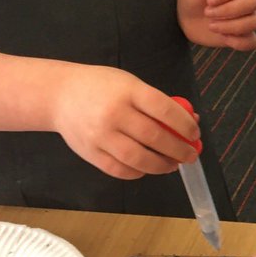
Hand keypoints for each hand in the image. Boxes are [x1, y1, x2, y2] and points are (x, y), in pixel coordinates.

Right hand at [49, 64, 200, 178]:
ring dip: (162, 165)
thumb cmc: (102, 87)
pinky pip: (120, 170)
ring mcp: (100, 136)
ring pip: (138, 158)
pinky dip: (139, 172)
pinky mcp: (90, 153)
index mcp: (128, 91)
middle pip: (154, 137)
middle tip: (191, 154)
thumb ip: (157, 102)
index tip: (195, 133)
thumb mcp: (130, 84)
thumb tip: (190, 120)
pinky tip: (148, 168)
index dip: (184, 124)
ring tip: (173, 164)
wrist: (60, 95)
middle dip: (179, 149)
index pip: (164, 109)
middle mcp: (114, 113)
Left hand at [178, 0, 255, 49]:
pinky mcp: (243, 35)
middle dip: (227, 10)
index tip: (209, 0)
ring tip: (211, 26)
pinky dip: (238, 42)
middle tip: (207, 12)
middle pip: (251, 3)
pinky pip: (251, 41)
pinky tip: (223, 38)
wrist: (190, 15)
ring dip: (232, 26)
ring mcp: (247, 18)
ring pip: (254, 22)